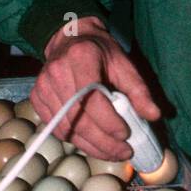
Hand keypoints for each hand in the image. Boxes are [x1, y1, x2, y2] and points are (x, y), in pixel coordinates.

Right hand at [30, 16, 161, 159]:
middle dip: (102, 142)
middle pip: (77, 119)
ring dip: (91, 146)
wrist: (70, 38)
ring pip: (65, 128)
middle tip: (123, 152)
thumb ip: (139, 90)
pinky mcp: (37, 98)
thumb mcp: (124, 64)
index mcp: (80, 58)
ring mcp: (43, 86)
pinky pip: (56, 128)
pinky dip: (76, 140)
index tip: (125, 135)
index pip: (91, 99)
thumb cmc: (100, 52)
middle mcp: (56, 72)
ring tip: (112, 152)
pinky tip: (94, 144)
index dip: (108, 122)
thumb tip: (154, 115)